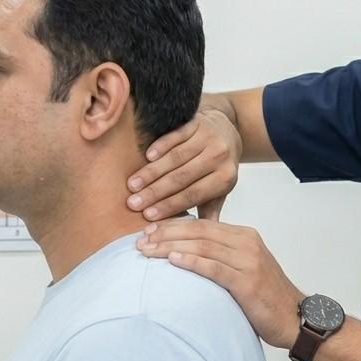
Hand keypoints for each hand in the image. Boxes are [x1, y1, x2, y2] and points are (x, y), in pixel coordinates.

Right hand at [127, 109, 242, 221]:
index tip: (147, 215)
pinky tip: (147, 156)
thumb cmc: (218, 167)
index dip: (169, 205)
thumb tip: (198, 238)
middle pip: (182, 177)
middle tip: (133, 203)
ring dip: (152, 172)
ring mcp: (209, 137)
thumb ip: (209, 210)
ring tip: (132, 184)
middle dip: (155, 192)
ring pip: (176, 158)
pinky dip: (160, 146)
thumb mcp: (219, 190)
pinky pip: (176, 136)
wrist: (227, 131)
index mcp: (226, 178)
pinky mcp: (198, 122)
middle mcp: (220, 157)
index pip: (193, 195)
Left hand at [138, 219, 303, 349]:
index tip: (148, 231)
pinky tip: (173, 261)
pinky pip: (214, 268)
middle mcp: (247, 243)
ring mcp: (249, 261)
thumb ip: (221, 257)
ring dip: (171, 247)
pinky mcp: (248, 282)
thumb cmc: (266, 297)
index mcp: (245, 236)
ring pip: (203, 247)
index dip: (173, 226)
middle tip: (140, 239)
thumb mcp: (244, 268)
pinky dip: (192, 262)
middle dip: (166, 234)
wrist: (296, 319)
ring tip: (147, 251)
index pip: (202, 225)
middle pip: (199, 232)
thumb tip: (187, 256)